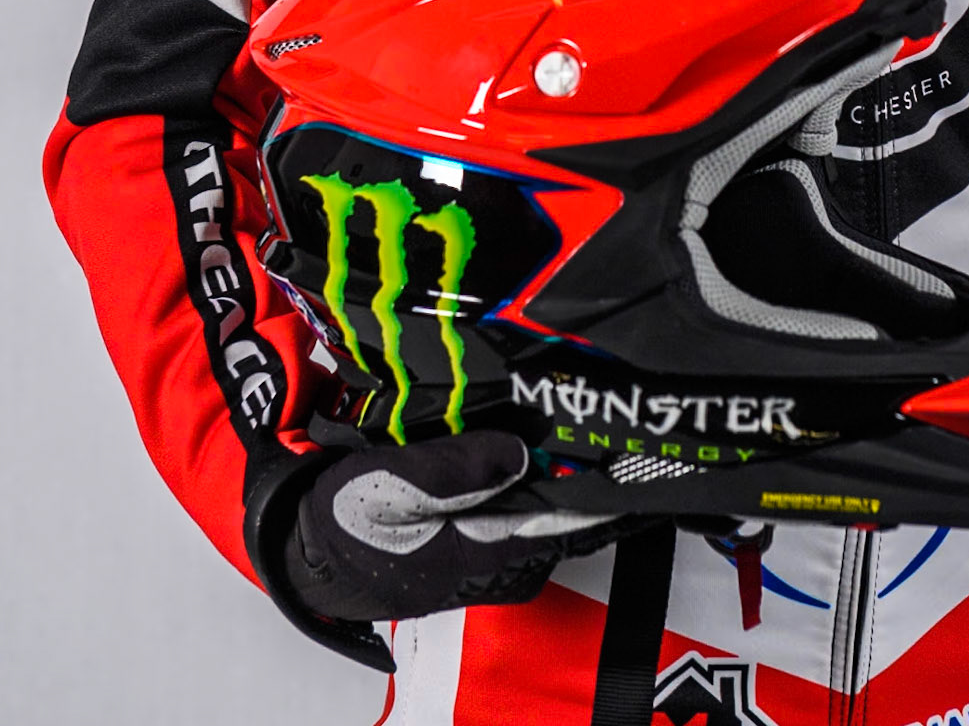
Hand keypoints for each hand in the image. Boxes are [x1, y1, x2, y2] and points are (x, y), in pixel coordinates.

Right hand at [282, 429, 621, 622]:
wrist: (306, 549)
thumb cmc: (346, 518)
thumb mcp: (393, 481)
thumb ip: (457, 468)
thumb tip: (519, 452)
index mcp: (478, 551)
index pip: (561, 525)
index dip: (599, 495)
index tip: (633, 462)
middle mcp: (491, 564)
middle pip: (558, 523)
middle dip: (585, 484)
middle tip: (613, 432)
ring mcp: (481, 560)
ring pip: (539, 520)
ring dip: (560, 486)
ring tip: (584, 438)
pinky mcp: (468, 549)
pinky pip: (518, 519)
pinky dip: (533, 490)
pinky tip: (535, 456)